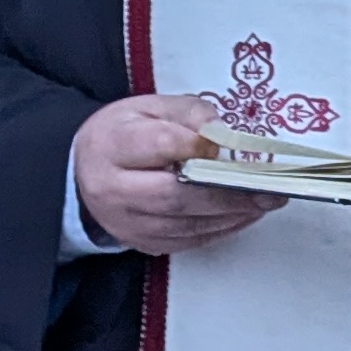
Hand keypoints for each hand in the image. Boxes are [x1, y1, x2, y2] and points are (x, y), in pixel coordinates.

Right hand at [71, 94, 279, 257]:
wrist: (82, 173)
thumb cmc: (121, 136)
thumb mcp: (147, 108)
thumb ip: (187, 113)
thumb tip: (222, 133)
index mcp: (111, 146)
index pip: (161, 146)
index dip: (200, 145)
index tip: (229, 142)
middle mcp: (113, 189)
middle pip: (176, 195)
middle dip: (228, 193)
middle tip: (269, 188)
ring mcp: (126, 222)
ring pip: (186, 223)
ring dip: (232, 214)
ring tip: (265, 200)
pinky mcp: (140, 242)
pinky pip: (187, 241)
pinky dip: (221, 229)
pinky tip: (243, 214)